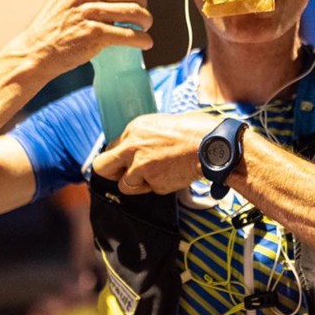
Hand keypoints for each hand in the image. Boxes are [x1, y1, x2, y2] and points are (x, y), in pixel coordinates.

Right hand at [13, 0, 153, 73]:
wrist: (37, 50)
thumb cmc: (58, 22)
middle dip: (143, 3)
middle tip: (141, 14)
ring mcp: (88, 12)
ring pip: (135, 12)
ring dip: (146, 20)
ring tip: (144, 26)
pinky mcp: (93, 34)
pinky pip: (129, 35)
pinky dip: (142, 39)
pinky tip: (145, 42)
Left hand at [91, 112, 217, 194]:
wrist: (212, 145)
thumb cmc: (193, 130)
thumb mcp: (160, 124)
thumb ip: (142, 138)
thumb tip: (132, 148)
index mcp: (134, 128)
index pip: (110, 148)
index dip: (118, 158)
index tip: (125, 162)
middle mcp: (132, 147)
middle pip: (102, 167)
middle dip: (111, 173)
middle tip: (123, 175)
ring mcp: (142, 167)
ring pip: (125, 185)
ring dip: (139, 183)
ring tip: (158, 173)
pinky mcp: (154, 183)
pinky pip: (150, 190)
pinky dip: (160, 186)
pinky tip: (172, 174)